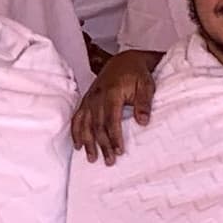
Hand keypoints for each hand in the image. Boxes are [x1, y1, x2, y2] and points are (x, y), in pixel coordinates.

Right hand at [70, 49, 159, 163]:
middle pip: (97, 125)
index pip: (111, 119)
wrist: (124, 60)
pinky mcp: (86, 100)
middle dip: (102, 145)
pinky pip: (77, 118)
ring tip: (92, 158)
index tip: (119, 152)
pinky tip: (77, 145)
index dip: (114, 137)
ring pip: (85, 124)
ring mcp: (89, 98)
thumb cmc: (137, 74)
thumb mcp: (147, 85)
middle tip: (109, 161)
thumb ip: (144, 102)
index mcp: (112, 92)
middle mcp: (97, 96)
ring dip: (87, 142)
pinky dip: (76, 132)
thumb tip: (143, 121)